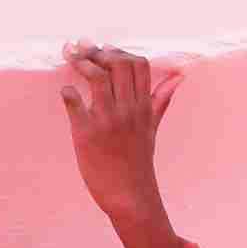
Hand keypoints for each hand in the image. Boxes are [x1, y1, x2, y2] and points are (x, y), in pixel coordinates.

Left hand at [57, 43, 198, 247]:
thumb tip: (178, 77)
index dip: (119, 52)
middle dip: (97, 52)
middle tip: (83, 53)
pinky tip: (68, 94)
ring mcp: (108, 119)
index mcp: (144, 106)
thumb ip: (161, 99)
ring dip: (82, 63)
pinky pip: (73, 100)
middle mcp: (128, 109)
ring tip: (72, 62)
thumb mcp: (152, 128)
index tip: (104, 54)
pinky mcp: (86, 132)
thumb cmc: (138, 162)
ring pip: (97, 76)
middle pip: (118, 63)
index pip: (138, 64)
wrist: (129, 195)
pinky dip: (68, 91)